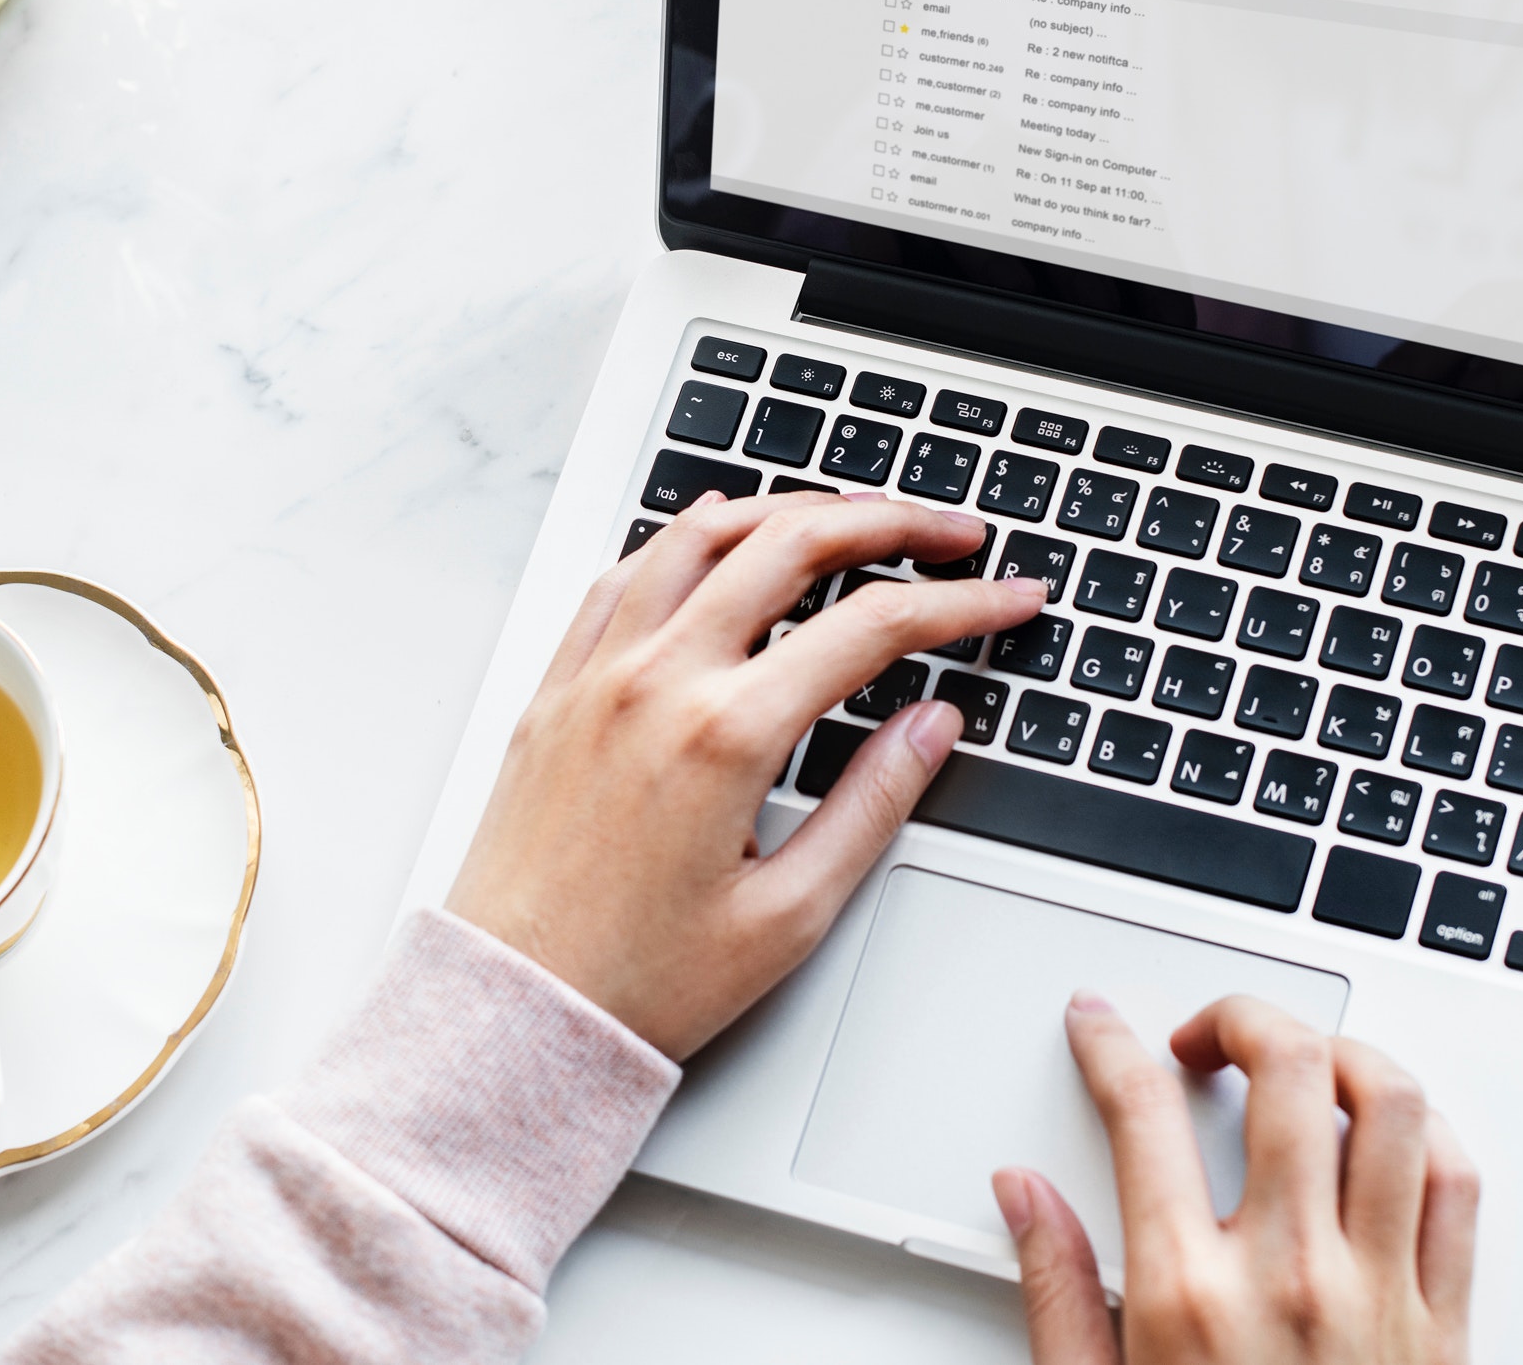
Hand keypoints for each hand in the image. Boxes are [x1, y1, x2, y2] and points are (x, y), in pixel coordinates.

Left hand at [447, 489, 1044, 1059]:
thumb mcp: (789, 914)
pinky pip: (623, 574)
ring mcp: (598, 674)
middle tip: (951, 533)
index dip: (960, 602)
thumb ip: (872, 804)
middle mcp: (657, 681)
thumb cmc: (639, 983)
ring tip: (853, 517)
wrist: (512, 1012)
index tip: (1009, 596)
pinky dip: (686, 537)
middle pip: (792, 544)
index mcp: (725, 735)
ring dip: (789, 510)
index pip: (872, 627)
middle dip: (890, 523)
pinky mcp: (557, 688)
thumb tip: (933, 724)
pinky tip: (721, 533)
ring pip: (701, 535)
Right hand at [994, 995, 1477, 1364]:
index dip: (1109, 1043)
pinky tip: (1382, 1137)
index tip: (1098, 1025)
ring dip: (1341, 1055)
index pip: (1141, 1111)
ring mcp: (1381, 1293)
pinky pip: (1456, 1184)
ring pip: (1392, 1103)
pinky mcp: (1448, 1324)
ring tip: (1300, 1066)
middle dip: (1239, 1015)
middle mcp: (1291, 1276)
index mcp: (1186, 1296)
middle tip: (1205, 1034)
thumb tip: (1024, 1194)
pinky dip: (1424, 1133)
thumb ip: (1057, 1289)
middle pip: (1286, 1068)